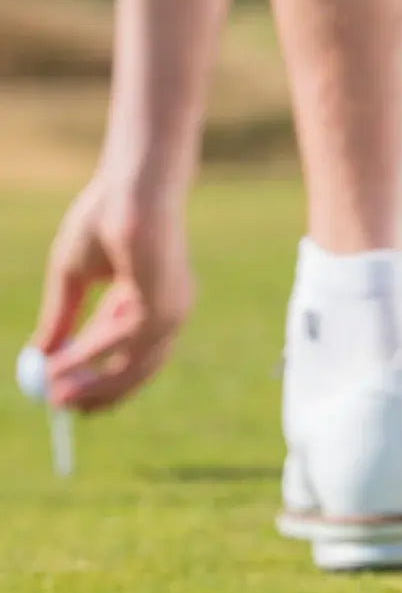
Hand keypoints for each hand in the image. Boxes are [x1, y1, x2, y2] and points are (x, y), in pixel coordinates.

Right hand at [32, 177, 193, 410]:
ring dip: (94, 382)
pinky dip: (92, 357)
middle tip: (62, 406)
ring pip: (133, 362)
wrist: (130, 186)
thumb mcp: (72, 275)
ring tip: (57, 394)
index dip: (101, 379)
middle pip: (138, 368)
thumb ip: (63, 316)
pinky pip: (124, 342)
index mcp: (150, 301)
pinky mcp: (163, 303)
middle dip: (99, 391)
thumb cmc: (104, 218)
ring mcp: (169, 309)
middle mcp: (167, 311)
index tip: (68, 396)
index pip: (132, 355)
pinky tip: (62, 365)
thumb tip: (41, 354)